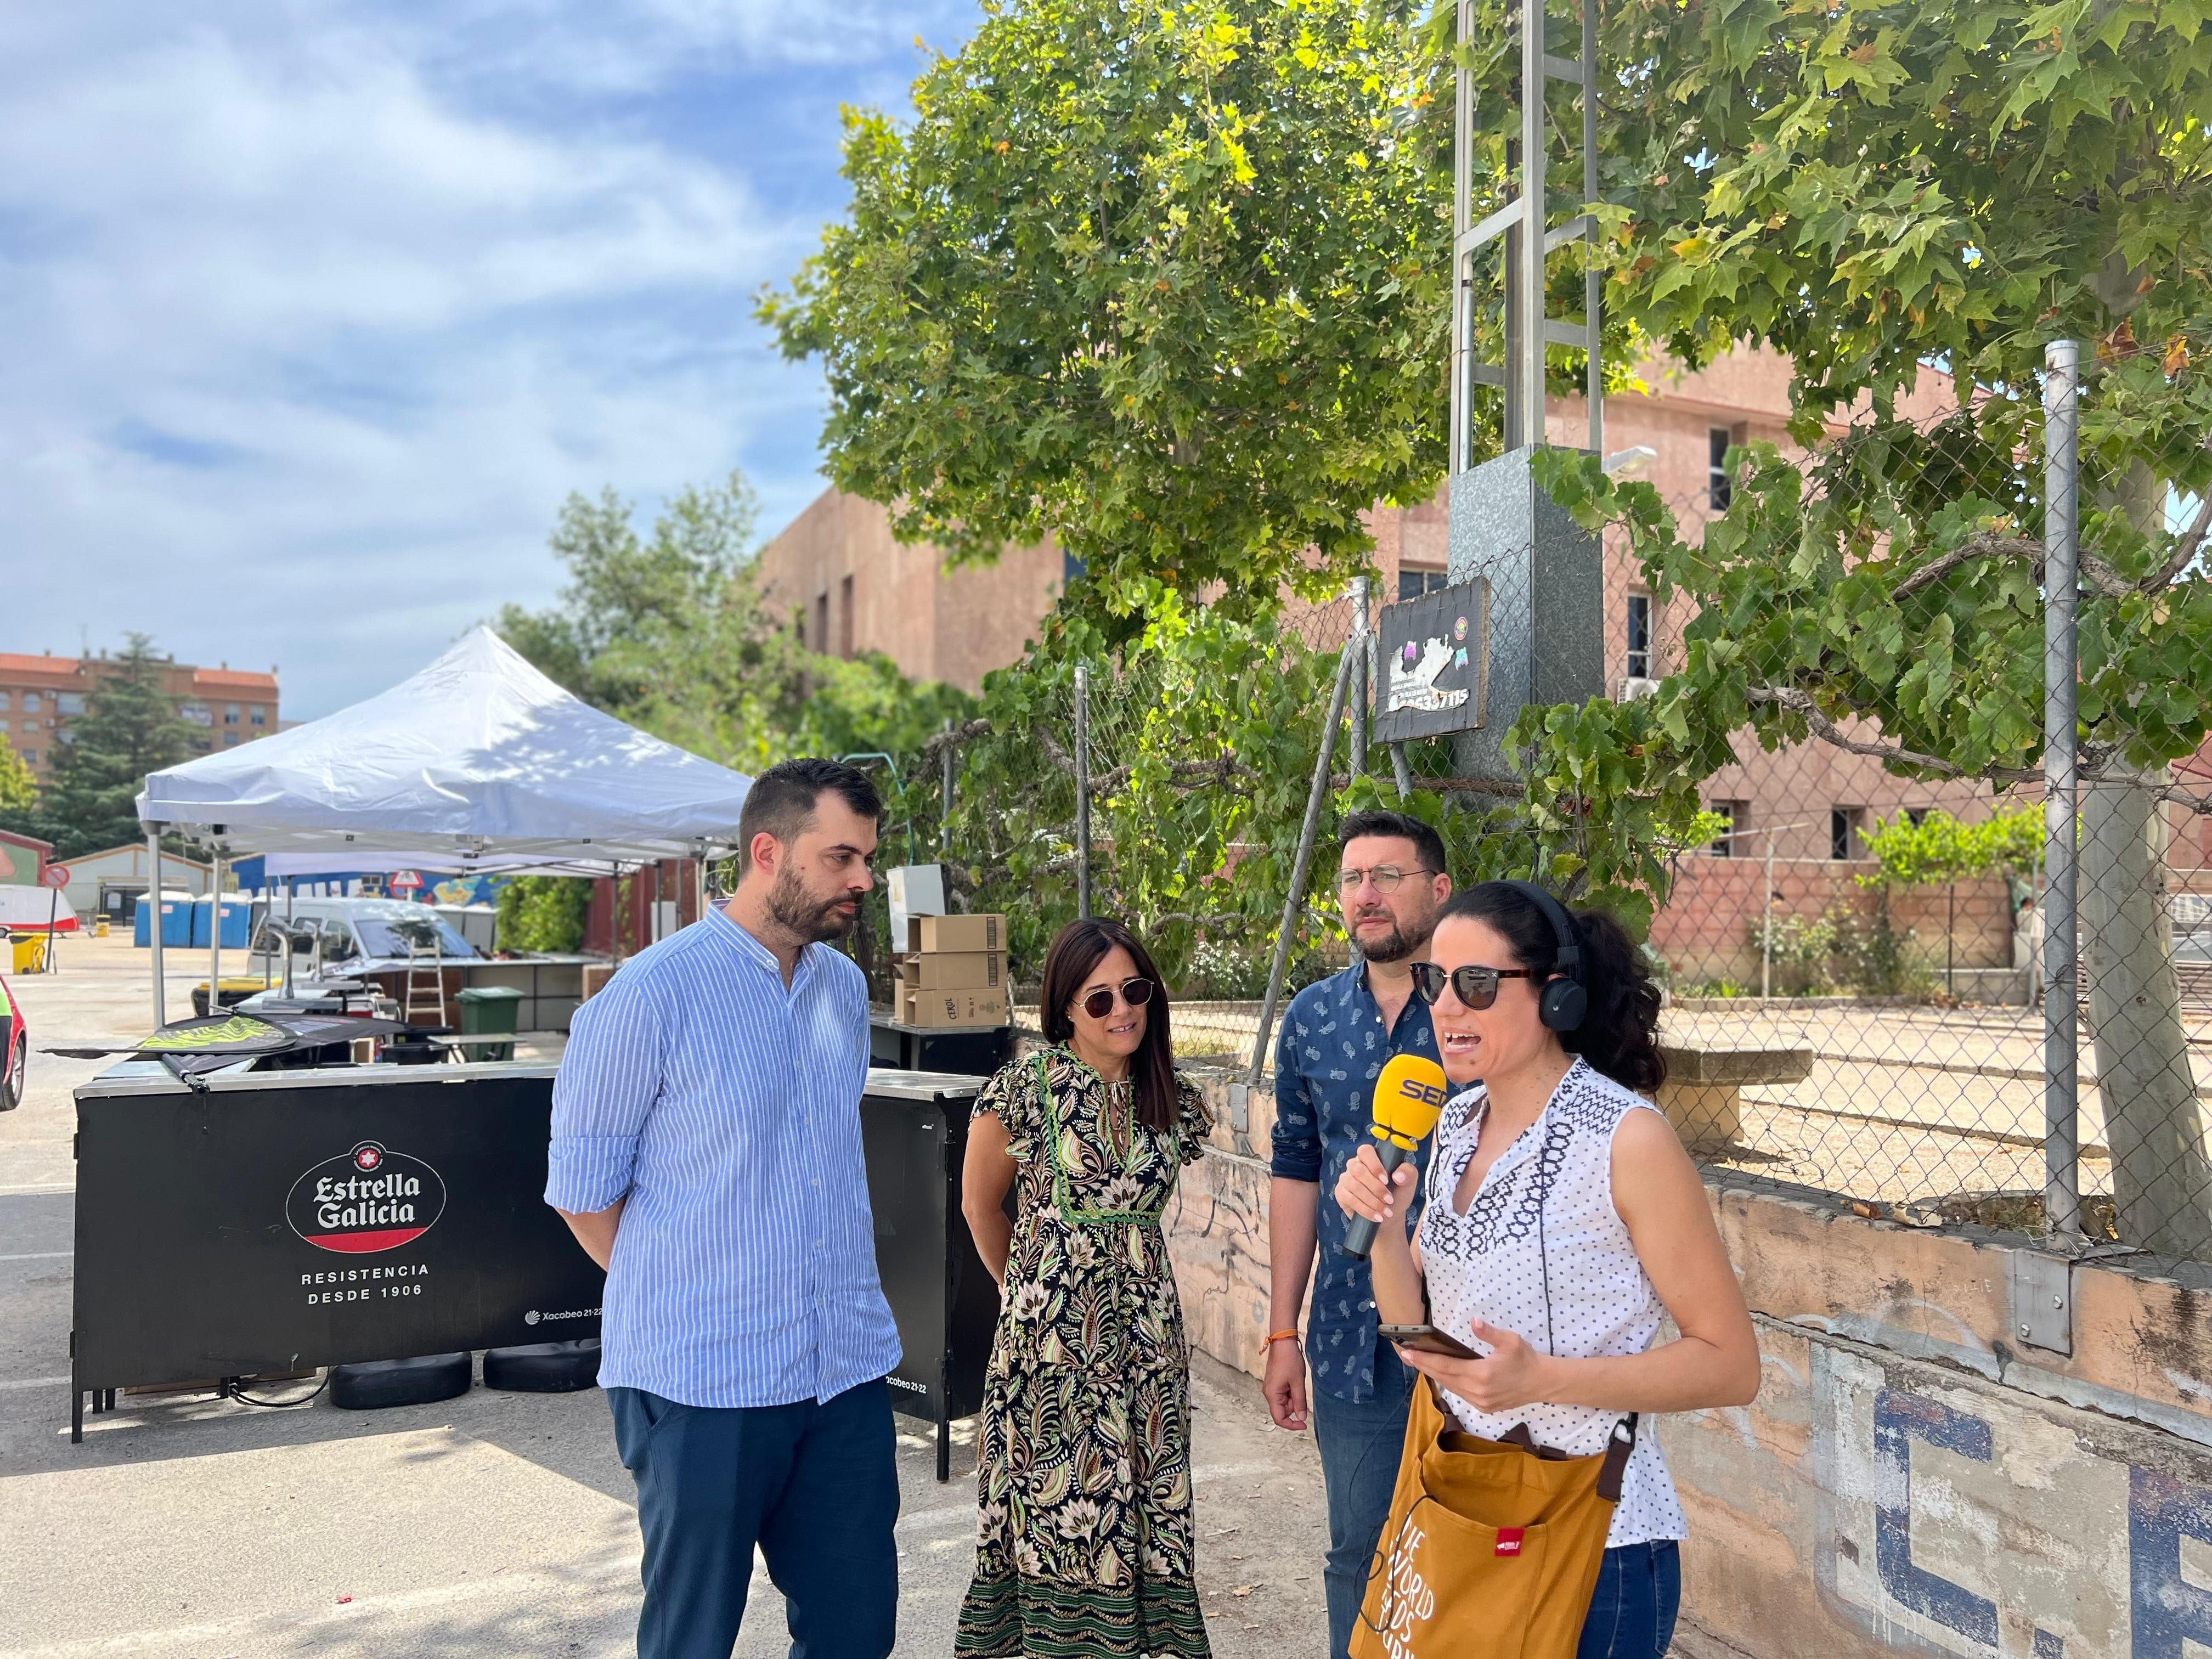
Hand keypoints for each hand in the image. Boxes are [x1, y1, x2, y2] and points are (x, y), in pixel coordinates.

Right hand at [1263, 1337, 1309, 1430]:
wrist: (1283, 1342)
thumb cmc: (1289, 1361)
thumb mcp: (1298, 1383)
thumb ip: (1299, 1402)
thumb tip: (1301, 1418)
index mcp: (1272, 1395)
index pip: (1279, 1418)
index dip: (1292, 1425)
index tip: (1304, 1424)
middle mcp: (1269, 1393)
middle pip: (1283, 1410)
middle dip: (1295, 1407)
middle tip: (1301, 1392)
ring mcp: (1271, 1388)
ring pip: (1284, 1402)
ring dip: (1294, 1398)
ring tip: (1298, 1383)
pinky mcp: (1275, 1383)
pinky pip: (1284, 1394)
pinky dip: (1291, 1392)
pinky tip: (1295, 1381)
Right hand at [1334, 1144, 1416, 1235]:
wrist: (1389, 1217)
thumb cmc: (1397, 1194)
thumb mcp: (1408, 1183)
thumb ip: (1408, 1173)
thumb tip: (1398, 1176)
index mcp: (1370, 1158)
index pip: (1365, 1151)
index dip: (1374, 1165)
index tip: (1386, 1180)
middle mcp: (1355, 1165)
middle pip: (1358, 1170)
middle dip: (1376, 1188)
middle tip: (1390, 1200)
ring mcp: (1346, 1179)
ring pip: (1354, 1186)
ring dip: (1372, 1201)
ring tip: (1385, 1211)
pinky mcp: (1340, 1193)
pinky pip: (1349, 1199)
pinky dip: (1365, 1209)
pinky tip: (1376, 1216)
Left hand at [1393, 1319, 1552, 1414]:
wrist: (1543, 1383)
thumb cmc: (1526, 1359)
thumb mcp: (1510, 1341)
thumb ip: (1489, 1332)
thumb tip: (1474, 1321)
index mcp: (1482, 1375)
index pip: (1446, 1367)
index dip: (1425, 1360)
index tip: (1408, 1353)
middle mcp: (1478, 1392)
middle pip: (1443, 1378)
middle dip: (1423, 1366)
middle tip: (1405, 1355)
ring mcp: (1481, 1402)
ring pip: (1451, 1387)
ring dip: (1434, 1375)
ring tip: (1419, 1362)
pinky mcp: (1484, 1407)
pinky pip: (1460, 1394)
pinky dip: (1449, 1383)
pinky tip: (1441, 1374)